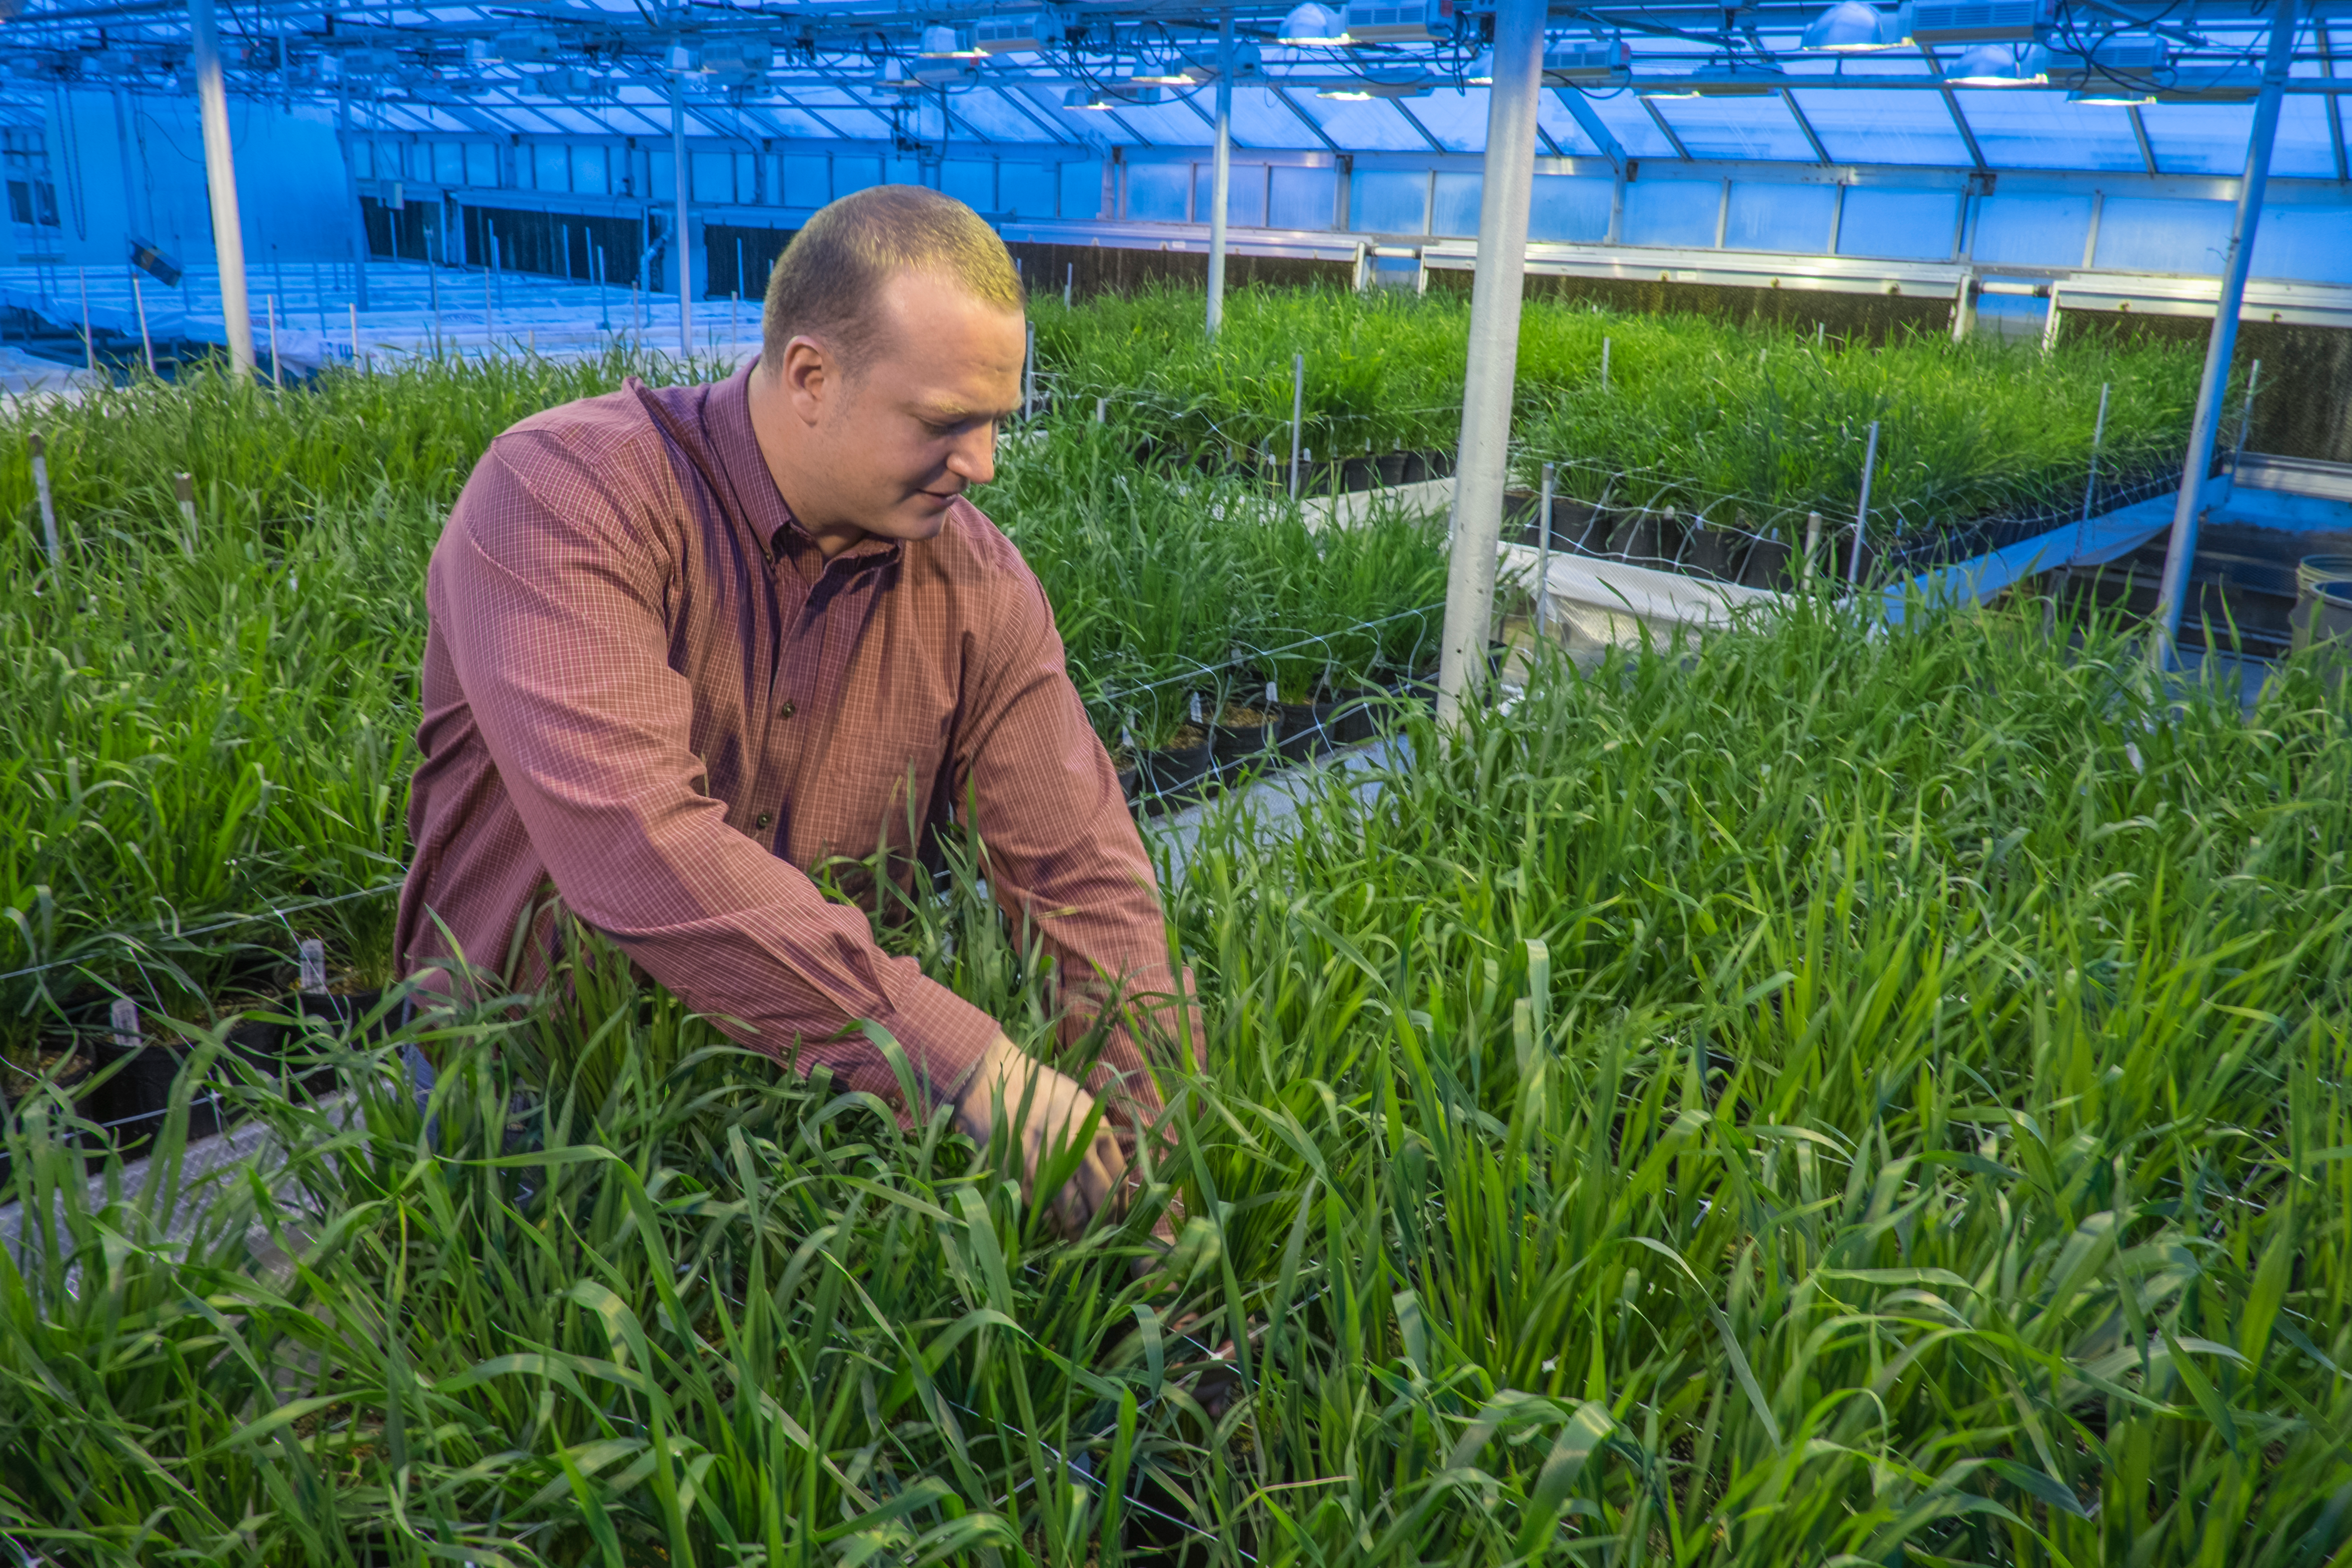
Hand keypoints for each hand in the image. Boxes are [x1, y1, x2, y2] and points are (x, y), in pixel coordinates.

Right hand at [951, 1035, 1128, 1237]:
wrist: (992, 1083)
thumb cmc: (1038, 1091)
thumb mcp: (1079, 1103)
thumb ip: (1097, 1135)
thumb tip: (1113, 1174)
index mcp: (1095, 1129)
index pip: (1117, 1179)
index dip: (1120, 1205)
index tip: (1119, 1218)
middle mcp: (1075, 1149)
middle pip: (1099, 1201)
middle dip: (1105, 1226)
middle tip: (1104, 1240)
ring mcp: (1047, 1166)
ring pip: (1071, 1214)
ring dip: (1078, 1233)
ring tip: (1081, 1242)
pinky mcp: (1020, 1177)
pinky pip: (1041, 1210)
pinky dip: (1049, 1222)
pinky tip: (1052, 1226)